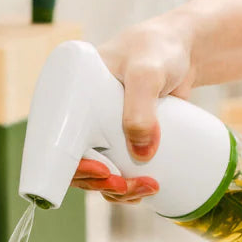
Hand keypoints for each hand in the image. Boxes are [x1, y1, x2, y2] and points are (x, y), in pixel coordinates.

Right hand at [68, 13, 195, 201]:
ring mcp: (104, 134)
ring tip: (148, 187)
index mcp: (70, 99)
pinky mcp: (126, 143)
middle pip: (78, 166)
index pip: (57, 142)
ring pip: (101, 175)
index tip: (100, 172)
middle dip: (100, 184)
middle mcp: (83, 120)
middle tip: (125, 185)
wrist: (184, 50)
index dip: (72, 166)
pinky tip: (147, 189)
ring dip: (119, 191)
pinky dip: (130, 188)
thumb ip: (141, 109)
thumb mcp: (146, 73)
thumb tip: (141, 154)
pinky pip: (120, 173)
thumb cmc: (158, 50)